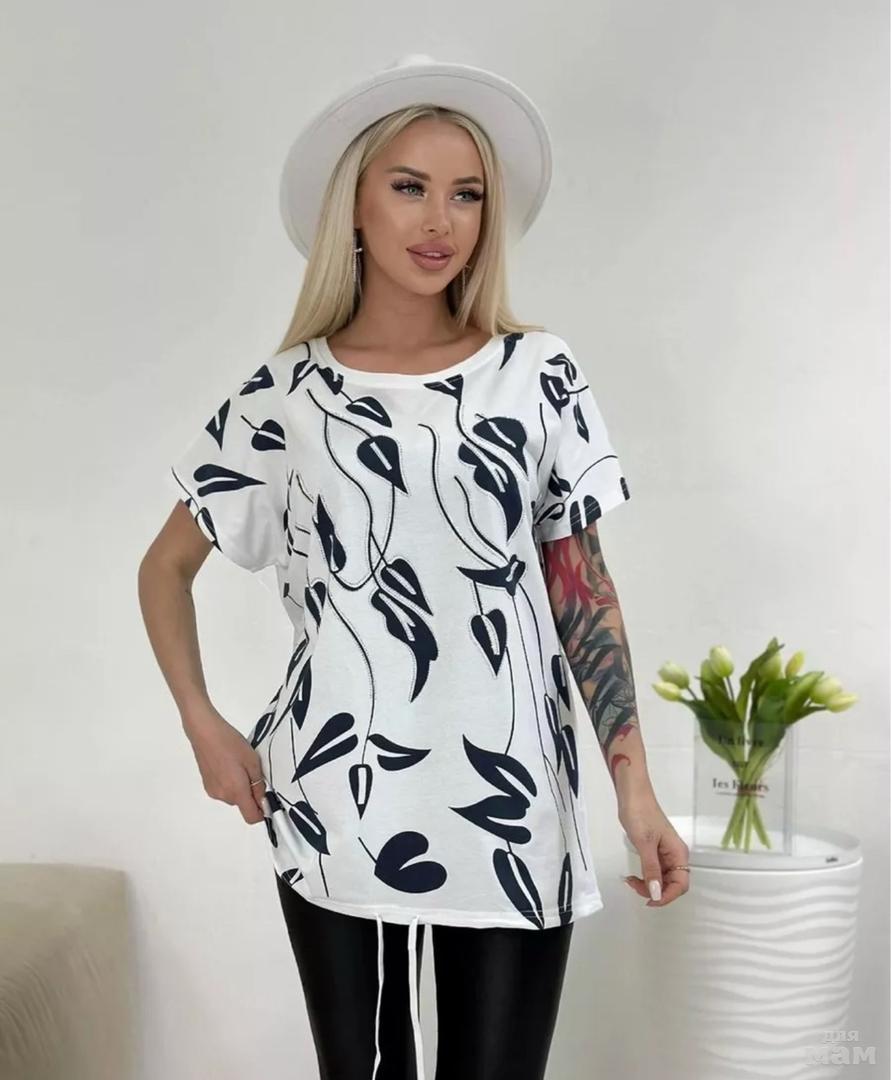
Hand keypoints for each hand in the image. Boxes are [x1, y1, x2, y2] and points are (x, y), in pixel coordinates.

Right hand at [183, 705, 266, 824]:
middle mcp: (223, 796)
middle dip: (251, 792)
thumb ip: (259, 784)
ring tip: (239, 764)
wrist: (205, 731)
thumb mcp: (252, 761)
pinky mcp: (207, 784)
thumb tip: (263, 800)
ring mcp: (213, 791)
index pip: (251, 817)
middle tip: (252, 770)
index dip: (262, 811)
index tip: (267, 798)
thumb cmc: (230, 743)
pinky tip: (228, 764)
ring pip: (233, 796)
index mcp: (236, 792)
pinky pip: (224, 789)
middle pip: (243, 804)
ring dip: (240, 786)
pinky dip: (230, 782)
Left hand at [618, 794, 690, 906]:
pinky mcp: (655, 850)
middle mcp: (675, 855)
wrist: (632, 794)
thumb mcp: (645, 844)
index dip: (667, 896)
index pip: (681, 884)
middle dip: (655, 891)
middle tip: (635, 887)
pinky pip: (654, 870)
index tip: (650, 900)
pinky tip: (634, 876)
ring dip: (649, 885)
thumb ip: (651, 869)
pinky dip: (645, 876)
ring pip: (662, 879)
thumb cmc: (640, 814)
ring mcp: (665, 853)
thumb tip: (656, 893)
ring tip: (631, 881)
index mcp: (678, 853)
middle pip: (672, 884)